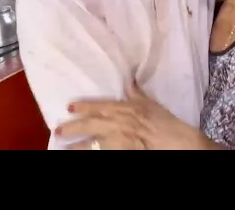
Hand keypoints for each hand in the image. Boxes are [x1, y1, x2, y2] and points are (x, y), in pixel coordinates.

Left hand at [55, 85, 205, 149]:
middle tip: (57, 131)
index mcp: (125, 109)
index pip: (99, 107)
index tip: (69, 108)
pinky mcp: (121, 153)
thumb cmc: (165, 123)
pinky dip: (94, 154)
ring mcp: (119, 141)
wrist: (177, 142)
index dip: (83, 107)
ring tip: (63, 149)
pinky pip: (103, 154)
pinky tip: (86, 155)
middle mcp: (119, 124)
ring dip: (77, 147)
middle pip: (91, 125)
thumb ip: (136, 93)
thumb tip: (129, 80)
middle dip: (73, 128)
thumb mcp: (150, 104)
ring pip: (92, 144)